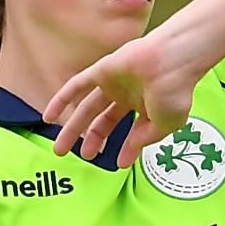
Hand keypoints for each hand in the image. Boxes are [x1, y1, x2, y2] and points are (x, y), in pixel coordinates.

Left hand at [42, 32, 198, 165]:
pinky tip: (49, 118)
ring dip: (73, 128)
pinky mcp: (102, 70)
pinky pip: (77, 86)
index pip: (130, 130)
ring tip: (60, 150)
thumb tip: (129, 153)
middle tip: (82, 157)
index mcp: (147, 106)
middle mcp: (128, 94)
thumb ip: (144, 139)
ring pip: (87, 108)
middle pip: (103, 120)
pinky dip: (62, 100)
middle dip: (92, 140)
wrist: (173, 62)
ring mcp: (114, 82)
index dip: (125, 148)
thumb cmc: (175, 90)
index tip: (118, 163)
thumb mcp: (164, 126)